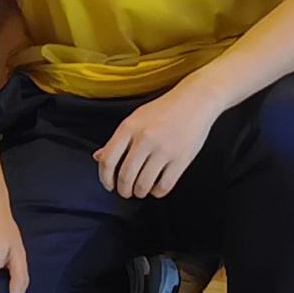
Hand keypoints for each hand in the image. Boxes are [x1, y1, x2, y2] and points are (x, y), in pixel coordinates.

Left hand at [91, 83, 215, 199]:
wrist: (195, 100)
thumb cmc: (164, 110)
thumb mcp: (135, 119)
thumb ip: (117, 140)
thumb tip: (98, 157)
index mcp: (129, 127)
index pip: (108, 160)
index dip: (105, 178)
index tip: (109, 186)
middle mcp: (144, 138)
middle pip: (125, 176)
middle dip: (123, 190)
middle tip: (126, 192)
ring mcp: (164, 149)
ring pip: (143, 185)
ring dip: (139, 192)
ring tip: (141, 190)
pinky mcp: (181, 159)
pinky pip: (164, 186)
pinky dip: (157, 192)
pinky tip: (156, 187)